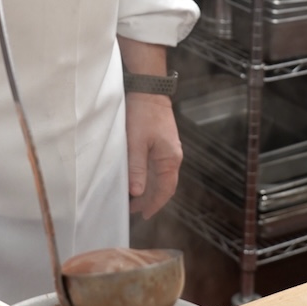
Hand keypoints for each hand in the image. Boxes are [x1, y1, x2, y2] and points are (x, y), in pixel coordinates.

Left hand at [125, 91, 182, 219]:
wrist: (148, 90)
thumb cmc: (142, 114)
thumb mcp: (136, 142)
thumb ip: (137, 168)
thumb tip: (137, 192)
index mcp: (170, 159)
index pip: (165, 190)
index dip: (154, 204)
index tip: (143, 215)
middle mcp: (173, 157)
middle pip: (164, 186)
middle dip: (150, 199)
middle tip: (133, 210)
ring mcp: (169, 150)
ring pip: (161, 177)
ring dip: (149, 188)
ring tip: (133, 198)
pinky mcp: (163, 144)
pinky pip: (158, 167)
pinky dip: (149, 177)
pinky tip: (138, 179)